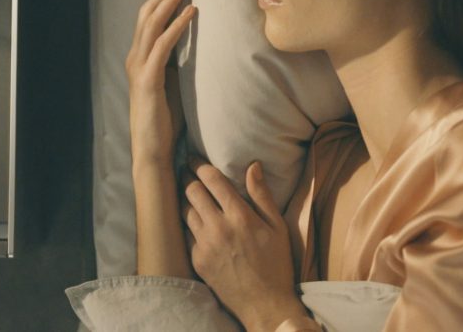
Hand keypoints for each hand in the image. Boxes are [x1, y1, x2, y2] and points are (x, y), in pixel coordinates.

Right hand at [125, 0, 196, 165]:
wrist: (152, 148)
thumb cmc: (163, 120)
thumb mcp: (169, 84)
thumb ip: (173, 64)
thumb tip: (189, 46)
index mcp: (139, 58)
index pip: (148, 19)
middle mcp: (135, 58)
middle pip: (148, 14)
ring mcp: (139, 67)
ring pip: (153, 24)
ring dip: (171, 1)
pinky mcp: (148, 79)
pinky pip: (163, 45)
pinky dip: (178, 26)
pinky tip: (191, 13)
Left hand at [182, 156, 307, 330]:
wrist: (264, 303)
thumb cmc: (276, 263)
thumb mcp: (277, 227)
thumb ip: (262, 195)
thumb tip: (253, 165)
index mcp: (240, 216)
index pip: (211, 179)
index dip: (199, 165)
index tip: (194, 159)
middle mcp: (218, 227)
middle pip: (191, 190)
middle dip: (187, 177)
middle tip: (186, 171)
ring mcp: (205, 244)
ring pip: (184, 210)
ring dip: (185, 199)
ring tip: (187, 192)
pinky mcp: (197, 260)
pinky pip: (186, 233)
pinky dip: (189, 224)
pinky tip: (193, 220)